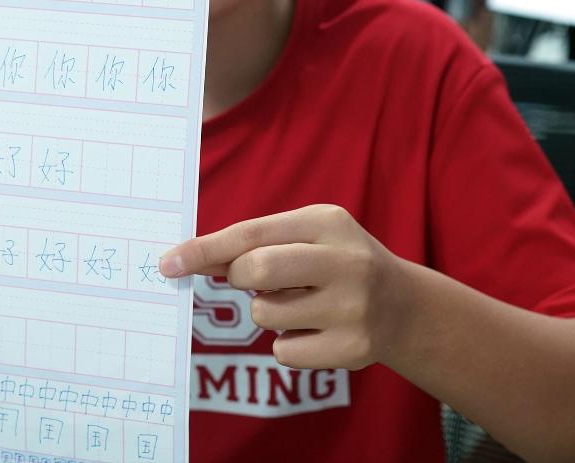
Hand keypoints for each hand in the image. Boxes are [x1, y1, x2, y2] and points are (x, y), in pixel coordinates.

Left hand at [160, 204, 409, 369]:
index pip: (250, 233)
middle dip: (239, 278)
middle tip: (246, 280)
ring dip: (264, 312)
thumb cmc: (335, 263)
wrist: (406, 307)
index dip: (204, 249)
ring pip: (265, 314)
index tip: (168, 263)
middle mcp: (346, 261)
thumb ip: (256, 243)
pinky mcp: (355, 349)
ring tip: (297, 304)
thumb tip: (193, 259)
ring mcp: (354, 307)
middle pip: (257, 270)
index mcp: (327, 222)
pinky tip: (314, 331)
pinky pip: (284, 351)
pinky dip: (286, 343)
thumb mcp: (307, 236)